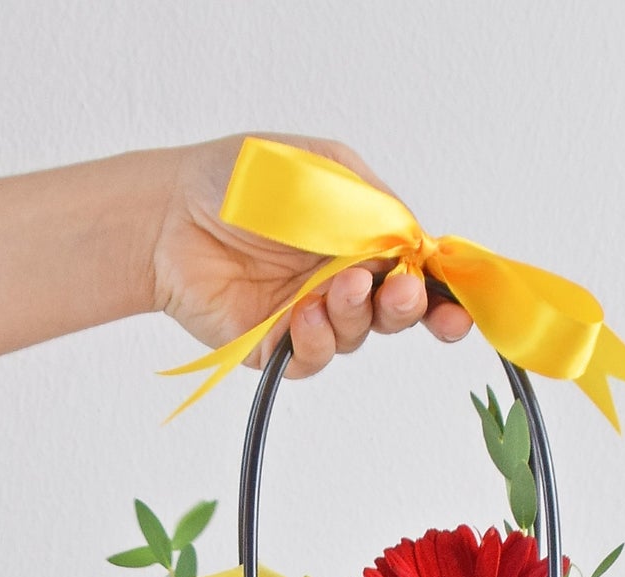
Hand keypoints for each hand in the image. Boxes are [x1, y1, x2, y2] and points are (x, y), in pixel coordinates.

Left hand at [150, 134, 471, 379]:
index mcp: (362, 236)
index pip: (416, 271)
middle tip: (398, 293)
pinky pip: (313, 358)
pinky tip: (303, 317)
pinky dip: (317, 341)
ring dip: (355, 315)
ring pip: (358, 335)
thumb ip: (375, 206)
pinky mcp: (277, 347)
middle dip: (407, 308)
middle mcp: (341, 279)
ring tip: (331, 290)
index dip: (442, 296)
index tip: (456, 310)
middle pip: (397, 313)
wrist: (168, 213)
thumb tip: (418, 243)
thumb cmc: (242, 180)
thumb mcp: (324, 170)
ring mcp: (311, 315)